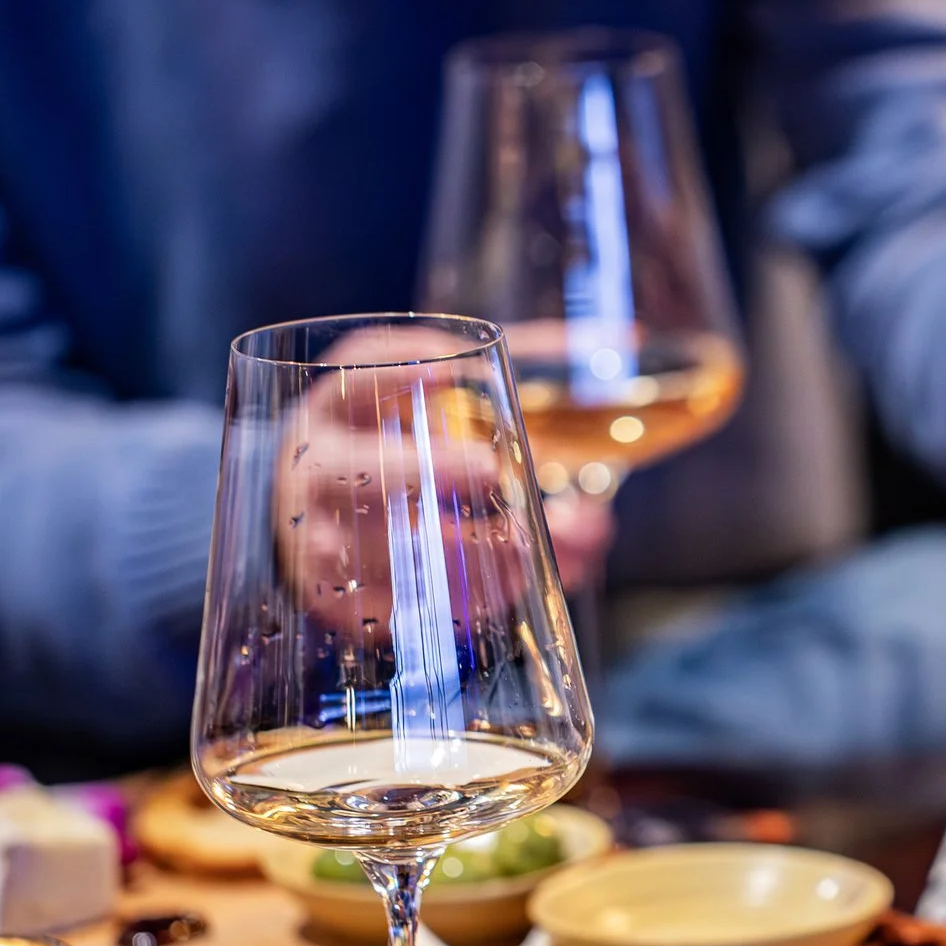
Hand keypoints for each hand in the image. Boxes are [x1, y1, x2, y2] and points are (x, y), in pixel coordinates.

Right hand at [276, 325, 609, 627]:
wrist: (321, 525)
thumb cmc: (408, 450)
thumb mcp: (450, 403)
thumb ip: (529, 374)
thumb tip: (629, 337)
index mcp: (339, 410)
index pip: (349, 375)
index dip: (392, 367)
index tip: (449, 369)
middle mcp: (316, 470)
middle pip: (345, 469)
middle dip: (415, 470)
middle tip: (486, 471)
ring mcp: (318, 539)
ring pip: (363, 548)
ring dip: (446, 552)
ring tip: (521, 553)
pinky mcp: (335, 601)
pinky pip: (378, 609)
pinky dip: (440, 605)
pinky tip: (496, 597)